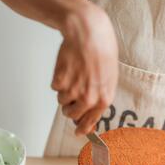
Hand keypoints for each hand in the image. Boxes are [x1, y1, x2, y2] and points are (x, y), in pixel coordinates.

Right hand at [52, 2, 118, 135]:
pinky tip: (67, 68)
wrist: (89, 33)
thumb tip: (89, 119)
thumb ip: (99, 100)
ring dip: (64, 92)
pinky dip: (58, 80)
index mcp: (103, 99)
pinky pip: (55, 88)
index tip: (77, 131)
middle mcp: (88, 98)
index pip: (89, 123)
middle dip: (70, 107)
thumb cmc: (102, 52)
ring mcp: (73, 90)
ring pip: (61, 101)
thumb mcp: (109, 79)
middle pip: (71, 115)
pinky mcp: (60, 81)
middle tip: (73, 94)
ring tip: (73, 74)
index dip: (82, 128)